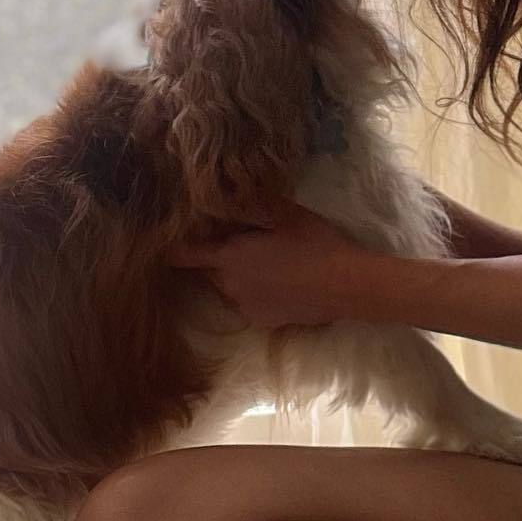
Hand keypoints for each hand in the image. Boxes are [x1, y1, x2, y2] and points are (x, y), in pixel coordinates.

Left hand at [170, 202, 377, 327]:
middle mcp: (228, 285)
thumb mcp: (284, 214)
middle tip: (243, 242)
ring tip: (268, 263)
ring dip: (237, 275)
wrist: (347, 286)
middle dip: (216, 257)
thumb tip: (221, 199)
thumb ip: (248, 207)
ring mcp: (245, 306)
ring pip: (228, 287)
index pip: (183, 255)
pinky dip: (256, 293)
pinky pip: (248, 302)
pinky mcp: (262, 321)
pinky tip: (281, 283)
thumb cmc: (315, 243)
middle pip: (207, 270)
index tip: (175, 238)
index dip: (174, 246)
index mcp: (229, 257)